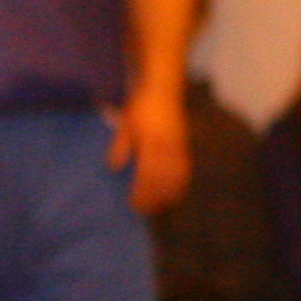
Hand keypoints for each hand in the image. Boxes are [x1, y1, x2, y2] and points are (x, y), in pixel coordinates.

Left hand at [115, 90, 189, 215]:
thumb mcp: (126, 124)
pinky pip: (185, 167)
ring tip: (163, 207)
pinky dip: (182, 182)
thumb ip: (121, 145)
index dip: (142, 192)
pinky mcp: (185, 144)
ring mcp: (178, 145)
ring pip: (177, 175)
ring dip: (170, 193)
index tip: (135, 205)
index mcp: (150, 141)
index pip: (147, 173)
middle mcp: (167, 146)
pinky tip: (178, 191)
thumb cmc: (141, 106)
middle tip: (147, 212)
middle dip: (156, 197)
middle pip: (163, 179)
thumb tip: (115, 167)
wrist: (163, 88)